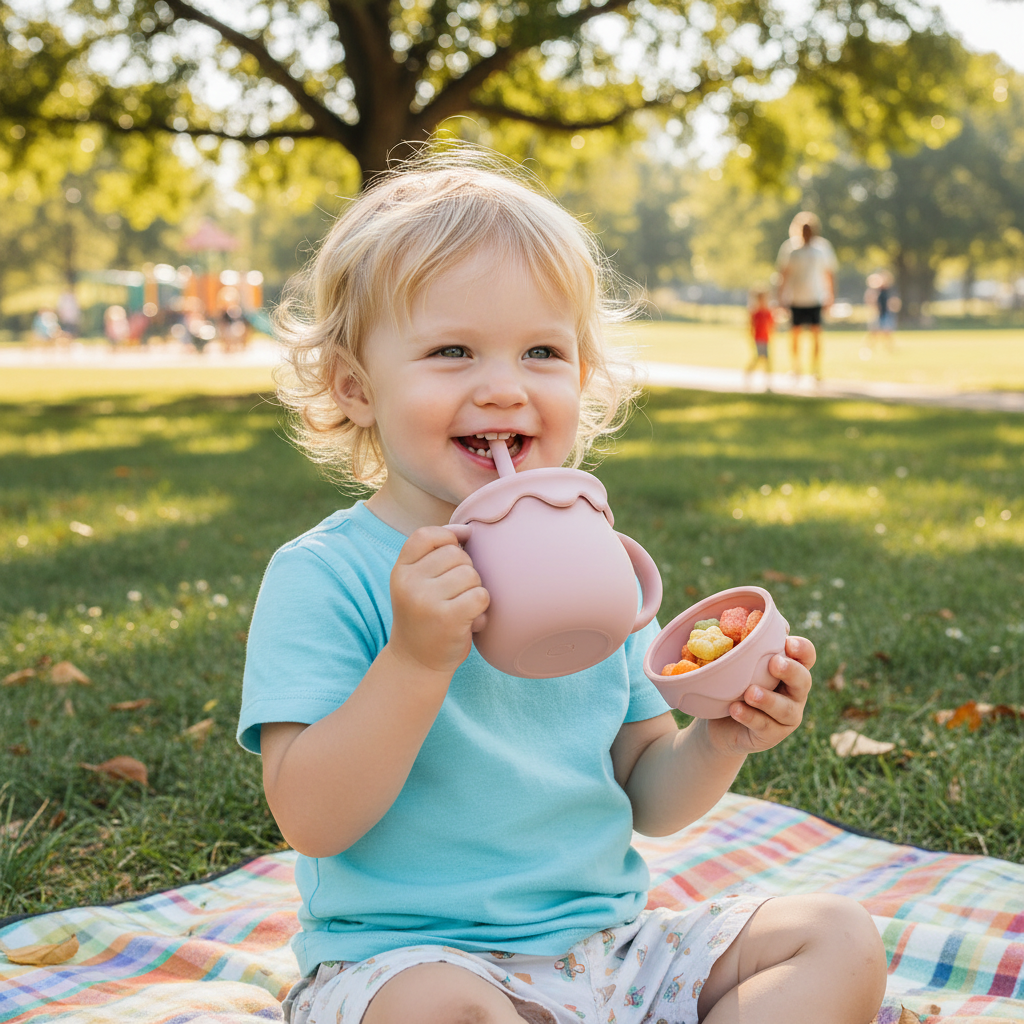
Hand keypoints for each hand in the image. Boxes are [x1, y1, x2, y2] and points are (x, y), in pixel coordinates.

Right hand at [387, 526, 489, 675]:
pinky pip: (480, 595)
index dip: (448, 536)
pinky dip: (483, 607)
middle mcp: (409, 583)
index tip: (459, 549)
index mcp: (400, 571)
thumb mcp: (416, 584)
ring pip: (471, 574)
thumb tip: (467, 529)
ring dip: (475, 590)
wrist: (416, 664)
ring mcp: (426, 600)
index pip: (426, 535)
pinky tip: (472, 620)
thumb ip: (433, 557)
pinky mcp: (447, 617)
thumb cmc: (425, 618)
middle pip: (456, 554)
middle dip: (466, 570)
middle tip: (457, 595)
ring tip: (463, 609)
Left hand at [705, 636, 814, 757]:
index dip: (803, 650)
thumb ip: (750, 644)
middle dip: (791, 671)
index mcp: (790, 670)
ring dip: (768, 700)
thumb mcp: (741, 663)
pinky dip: (749, 716)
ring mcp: (786, 717)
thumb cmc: (735, 684)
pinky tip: (734, 708)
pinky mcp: (771, 736)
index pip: (806, 657)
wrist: (720, 723)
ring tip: (750, 692)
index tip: (788, 642)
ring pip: (785, 709)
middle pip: (803, 681)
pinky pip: (763, 727)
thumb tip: (759, 618)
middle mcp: (794, 694)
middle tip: (774, 663)